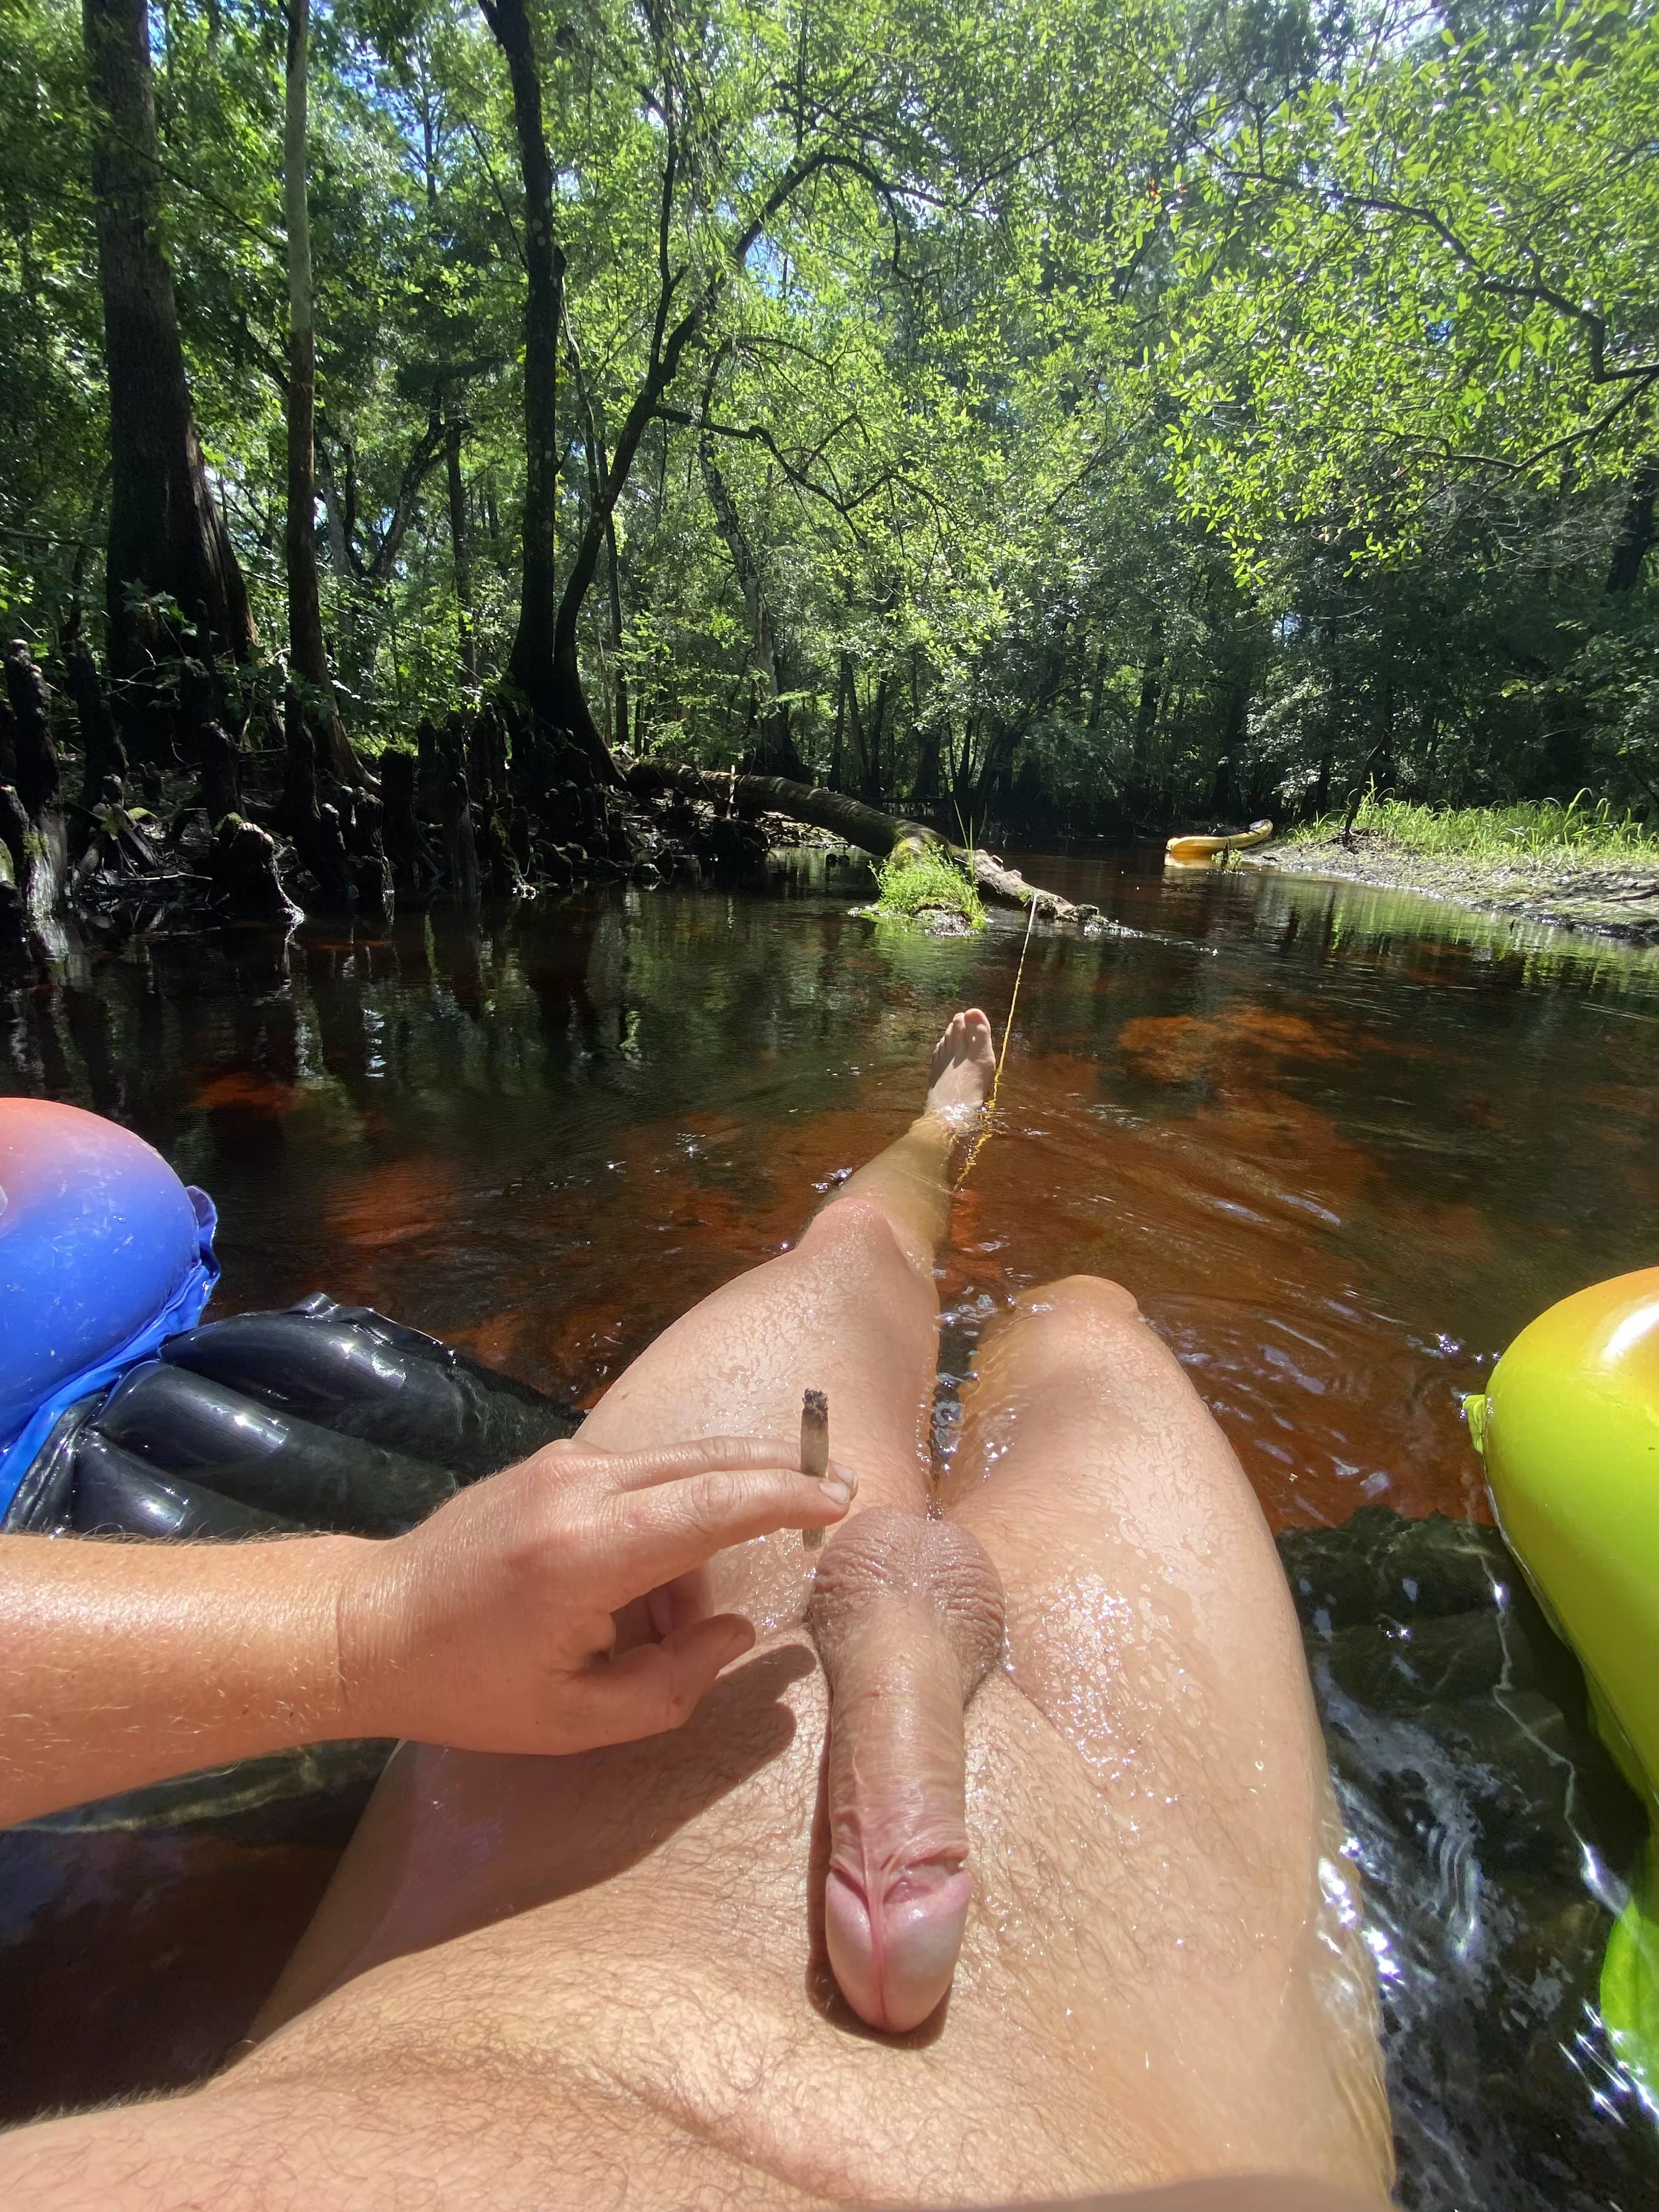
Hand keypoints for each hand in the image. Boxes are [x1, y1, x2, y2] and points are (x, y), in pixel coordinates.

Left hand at [336, 1436, 854, 1755]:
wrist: (366, 1626)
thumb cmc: (469, 1688)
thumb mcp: (575, 1721)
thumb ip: (673, 1684)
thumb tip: (740, 1634)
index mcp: (584, 1554)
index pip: (713, 1503)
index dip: (786, 1497)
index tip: (840, 1498)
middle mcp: (578, 1488)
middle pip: (709, 1461)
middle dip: (775, 1479)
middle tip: (832, 1498)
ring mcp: (562, 1464)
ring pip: (679, 1468)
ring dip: (707, 1522)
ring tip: (672, 1620)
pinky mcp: (552, 1462)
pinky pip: (641, 1474)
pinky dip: (668, 1515)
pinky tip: (641, 1589)